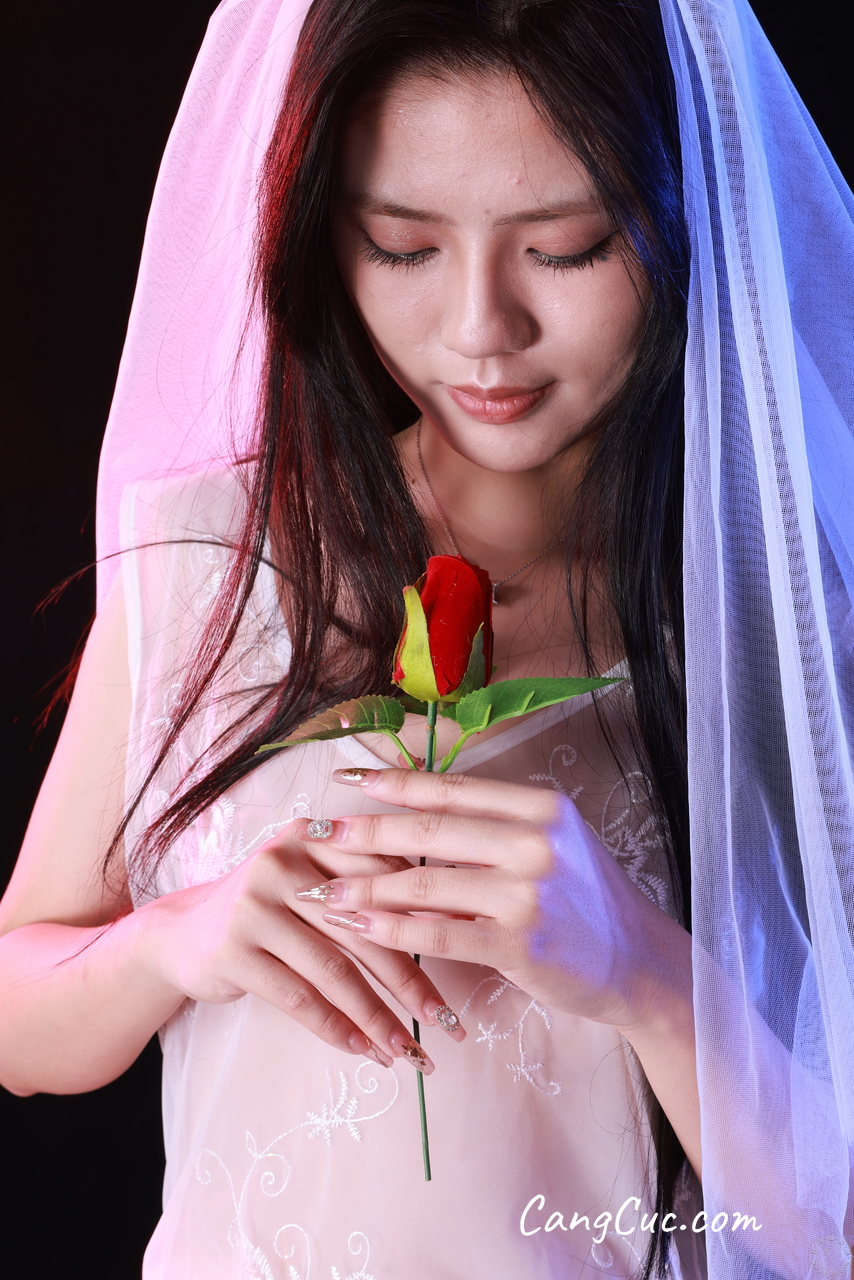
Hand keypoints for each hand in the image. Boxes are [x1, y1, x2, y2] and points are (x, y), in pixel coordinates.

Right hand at [139, 819, 465, 1072]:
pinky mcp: (234, 949)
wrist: (182, 932)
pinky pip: (298, 996)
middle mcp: (284, 861)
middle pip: (365, 927)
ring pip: (333, 970)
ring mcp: (255, 904)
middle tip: (445, 1021)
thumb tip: (450, 921)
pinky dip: (334, 1027)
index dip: (427, 917)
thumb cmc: (270, 909)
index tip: (467, 956)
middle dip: (410, 981)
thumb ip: (366, 888)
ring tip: (406, 1049)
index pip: (384, 876)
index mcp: (315, 836)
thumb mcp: (313, 883)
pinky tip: (360, 1049)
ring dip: (375, 1016)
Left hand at [294, 767, 689, 1033]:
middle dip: (363, 831)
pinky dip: (391, 928)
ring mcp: (528, 893)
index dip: (393, 782)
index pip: (451, 788)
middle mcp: (536, 841)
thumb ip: (494, 828)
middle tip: (315, 831)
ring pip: (424, 882)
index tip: (346, 779)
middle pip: (428, 829)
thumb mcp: (553, 844)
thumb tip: (411, 813)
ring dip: (365, 886)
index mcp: (541, 807)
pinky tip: (358, 924)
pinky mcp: (519, 944)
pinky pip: (437, 932)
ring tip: (324, 890)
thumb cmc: (587, 900)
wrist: (638, 963)